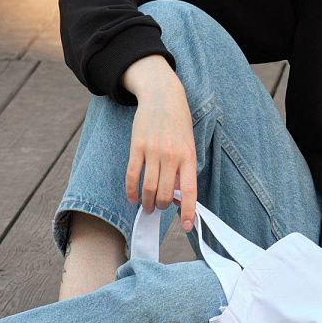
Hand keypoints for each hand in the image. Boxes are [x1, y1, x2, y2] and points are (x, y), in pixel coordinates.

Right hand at [125, 75, 197, 233]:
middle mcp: (171, 156)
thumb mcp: (189, 145)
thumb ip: (184, 169)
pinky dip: (131, 192)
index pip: (190, 190)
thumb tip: (178, 197)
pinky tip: (132, 198)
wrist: (163, 96)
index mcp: (189, 156)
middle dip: (163, 206)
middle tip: (161, 208)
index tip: (189, 226)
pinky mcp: (136, 147)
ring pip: (148, 188)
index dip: (189, 211)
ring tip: (148, 206)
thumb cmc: (179, 124)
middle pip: (166, 193)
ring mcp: (153, 152)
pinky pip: (132, 176)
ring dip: (148, 203)